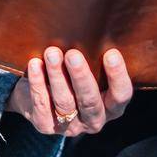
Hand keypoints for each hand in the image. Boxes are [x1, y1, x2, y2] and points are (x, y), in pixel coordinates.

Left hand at [6, 46, 132, 136]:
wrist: (41, 92)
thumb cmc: (74, 74)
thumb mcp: (92, 70)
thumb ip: (97, 59)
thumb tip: (100, 29)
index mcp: (112, 107)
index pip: (121, 95)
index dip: (117, 77)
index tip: (111, 53)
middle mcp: (94, 120)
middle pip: (90, 101)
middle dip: (81, 77)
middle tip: (73, 54)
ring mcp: (69, 126)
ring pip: (64, 102)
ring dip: (57, 76)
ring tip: (52, 53)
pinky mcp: (45, 125)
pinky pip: (41, 105)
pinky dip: (38, 83)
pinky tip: (35, 65)